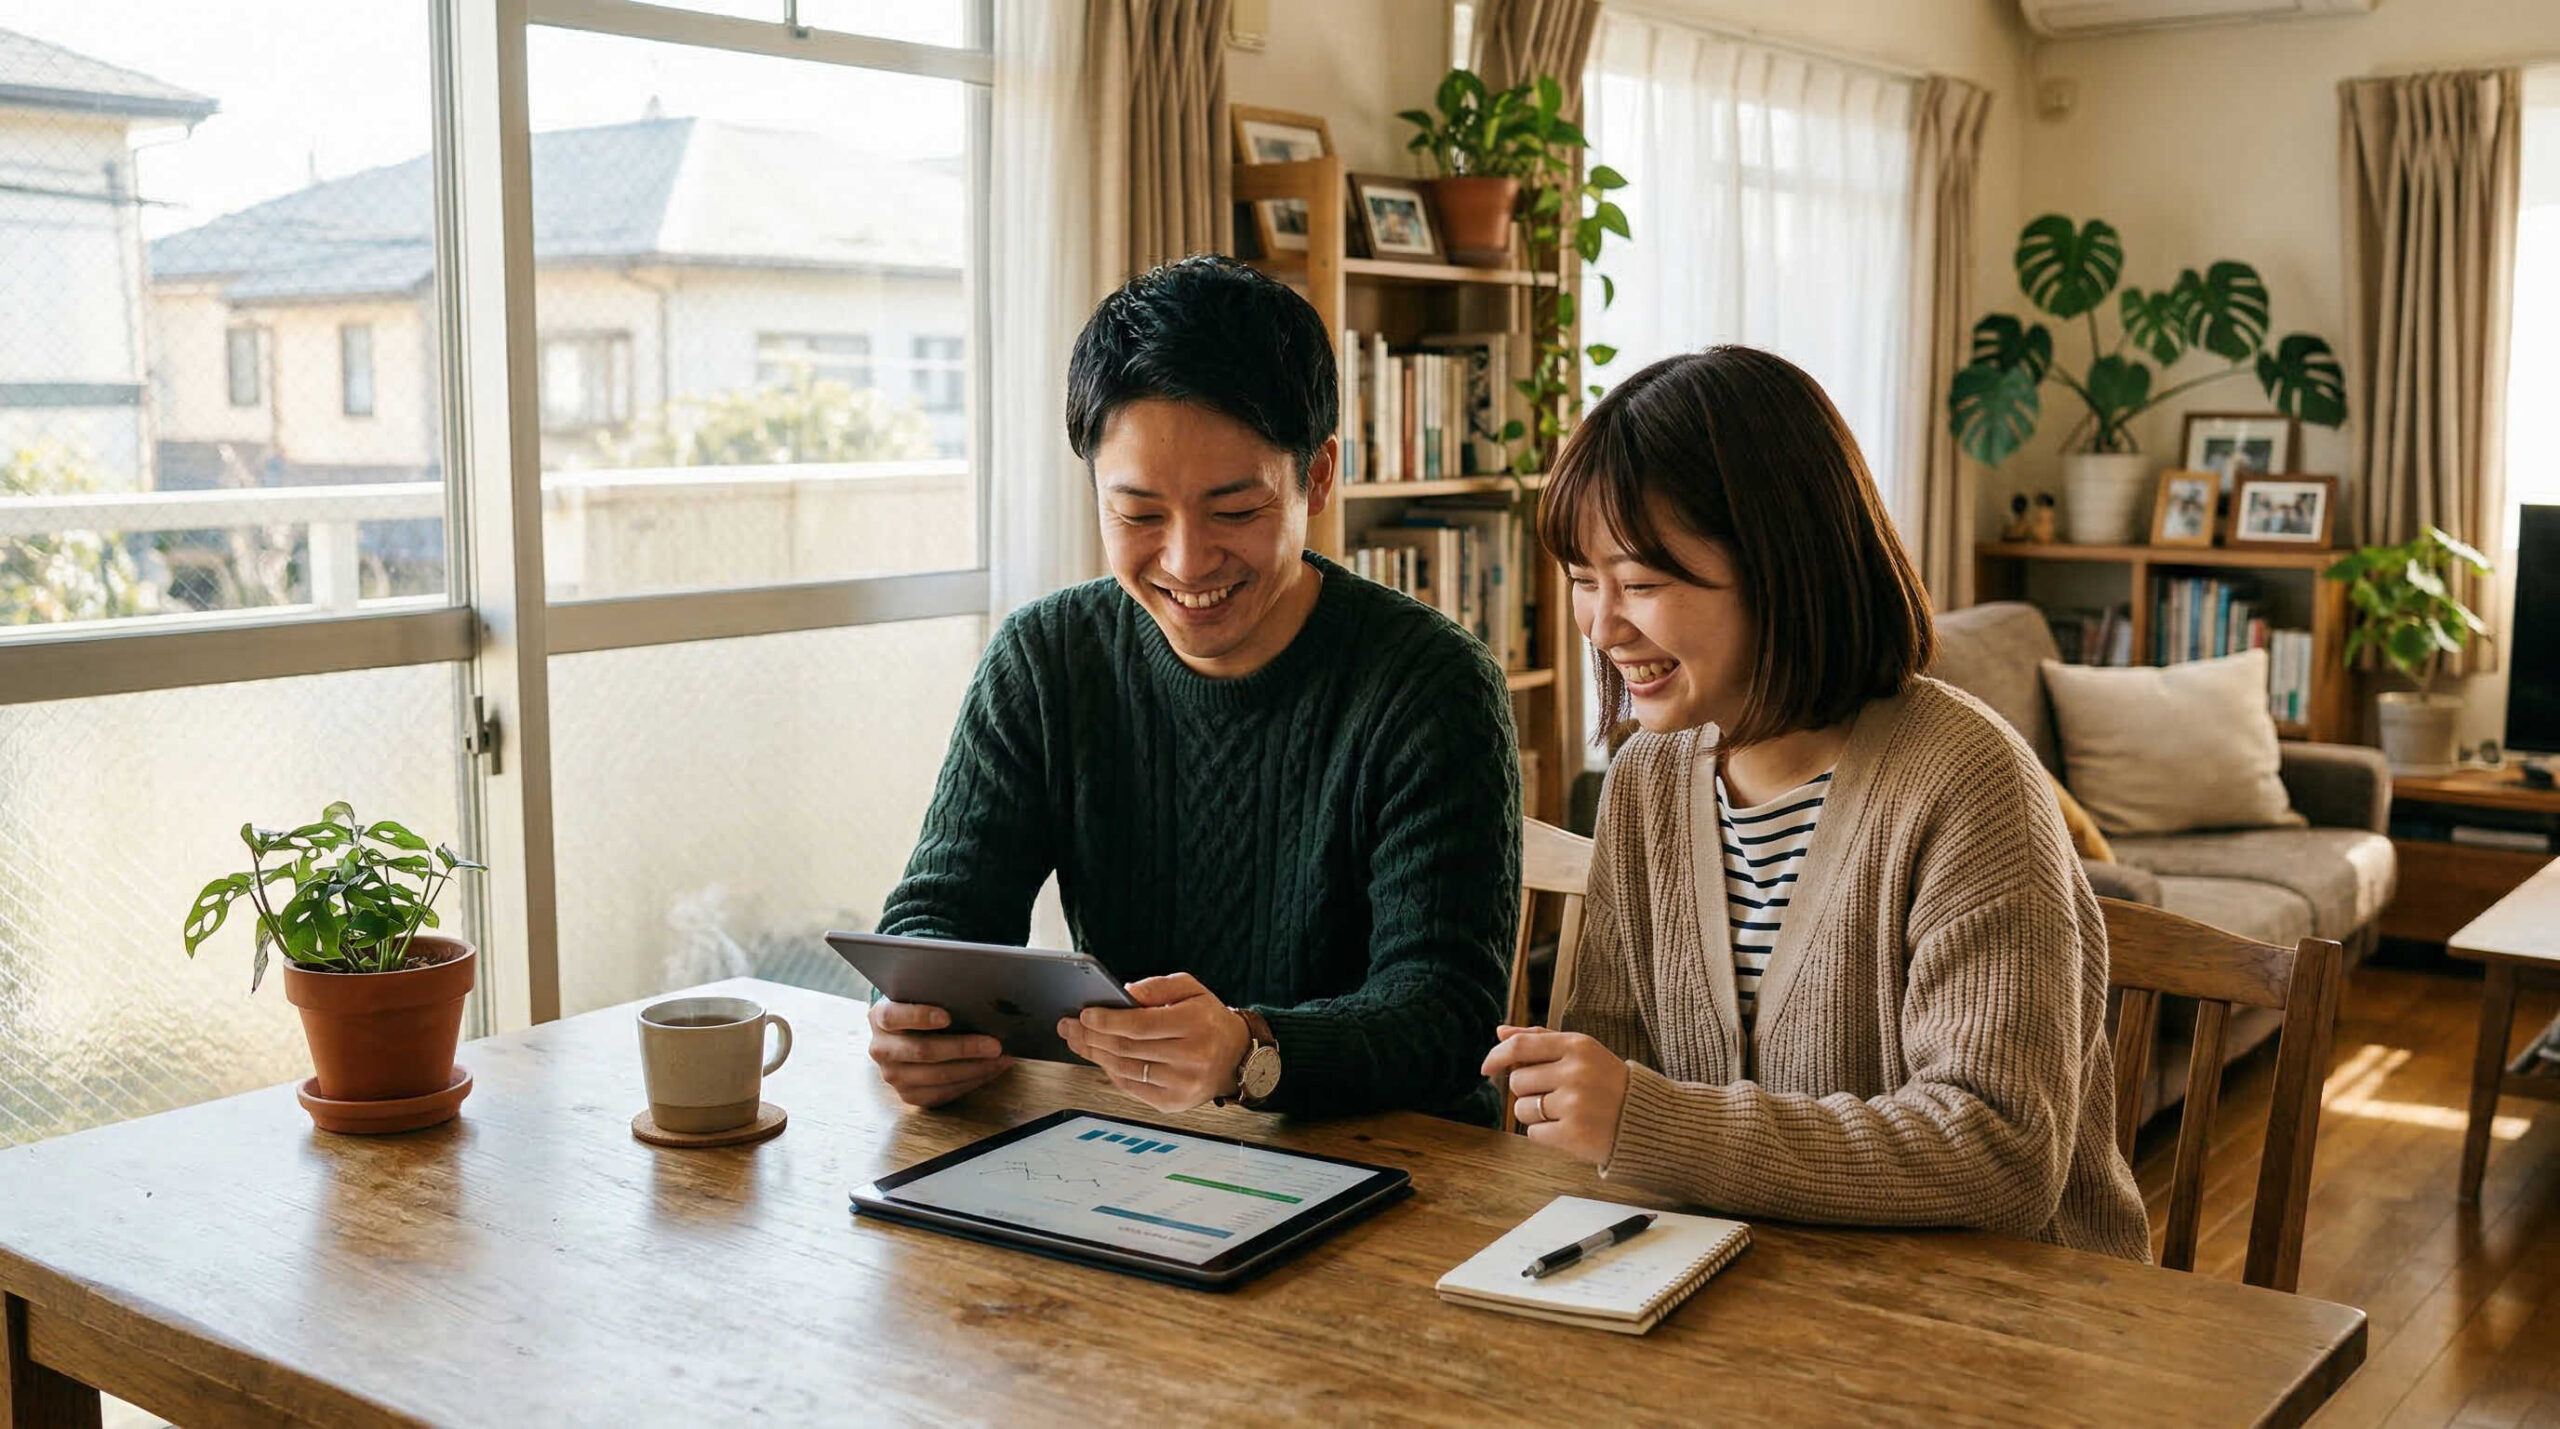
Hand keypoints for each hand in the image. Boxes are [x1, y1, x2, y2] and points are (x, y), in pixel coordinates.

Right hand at [867, 999, 1013, 1107]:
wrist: (907, 1034)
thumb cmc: (923, 1009)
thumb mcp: (922, 996)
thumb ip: (938, 995)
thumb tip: (979, 1000)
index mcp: (880, 1017)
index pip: (893, 1016)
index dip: (920, 1016)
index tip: (948, 1016)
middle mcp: (881, 1048)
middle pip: (922, 1051)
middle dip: (964, 1047)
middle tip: (995, 1044)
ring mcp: (893, 1075)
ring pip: (936, 1076)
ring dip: (975, 1068)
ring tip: (1000, 1059)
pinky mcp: (908, 1095)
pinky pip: (943, 1093)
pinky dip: (971, 1081)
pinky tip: (990, 1071)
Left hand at [1058, 973, 1249, 1112]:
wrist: (1236, 1058)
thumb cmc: (1209, 1020)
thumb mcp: (1192, 990)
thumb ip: (1159, 987)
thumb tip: (1125, 993)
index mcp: (1195, 1025)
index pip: (1140, 1025)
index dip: (1107, 1020)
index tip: (1085, 1014)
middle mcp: (1190, 1058)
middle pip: (1127, 1048)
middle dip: (1091, 1036)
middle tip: (1069, 1026)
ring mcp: (1182, 1084)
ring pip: (1125, 1069)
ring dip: (1095, 1055)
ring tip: (1077, 1041)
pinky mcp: (1173, 1103)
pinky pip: (1132, 1088)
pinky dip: (1111, 1073)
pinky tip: (1100, 1058)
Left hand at [1481, 1026, 1627, 1165]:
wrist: (1647, 1121)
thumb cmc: (1608, 1083)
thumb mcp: (1582, 1052)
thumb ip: (1541, 1039)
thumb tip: (1500, 1032)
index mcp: (1577, 1046)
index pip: (1520, 1046)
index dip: (1496, 1056)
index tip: (1486, 1069)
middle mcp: (1575, 1072)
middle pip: (1517, 1080)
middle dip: (1530, 1089)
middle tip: (1558, 1094)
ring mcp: (1574, 1104)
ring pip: (1522, 1108)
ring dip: (1536, 1114)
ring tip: (1566, 1112)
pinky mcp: (1573, 1134)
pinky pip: (1533, 1134)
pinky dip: (1546, 1135)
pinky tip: (1569, 1129)